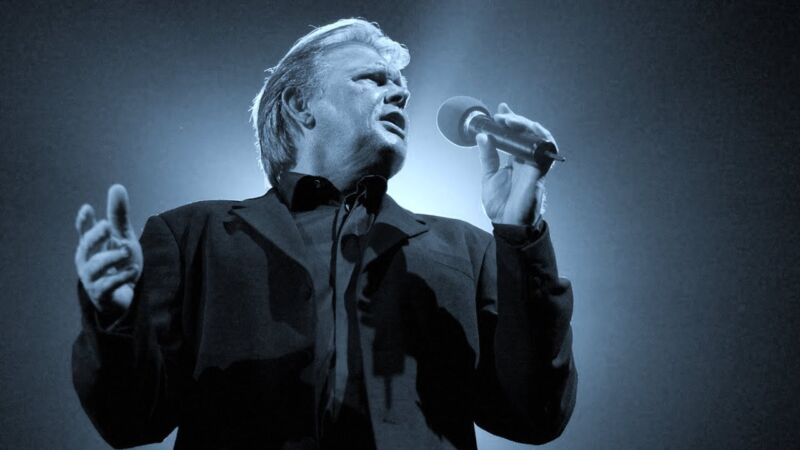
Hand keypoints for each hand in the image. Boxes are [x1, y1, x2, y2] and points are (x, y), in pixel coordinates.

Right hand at [74, 184, 142, 316]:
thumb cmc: (120, 264)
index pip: (84, 232)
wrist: (124, 298)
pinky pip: (108, 285)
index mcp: (91, 247)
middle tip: (107, 226)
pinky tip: (133, 270)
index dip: (84, 221)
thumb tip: (116, 186)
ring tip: (126, 250)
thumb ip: (119, 216)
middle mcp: (87, 261)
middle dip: (95, 236)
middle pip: (86, 247)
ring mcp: (93, 279)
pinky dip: (120, 277)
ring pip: (95, 267)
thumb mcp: (122, 238)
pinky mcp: (102, 294)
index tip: (87, 209)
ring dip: (111, 257)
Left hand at [478, 103, 555, 224]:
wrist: (507, 224)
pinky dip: (539, 138)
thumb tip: (482, 136)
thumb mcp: (488, 176)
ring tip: (510, 120)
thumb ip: (487, 156)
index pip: (516, 135)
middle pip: (528, 133)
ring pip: (539, 137)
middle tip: (502, 116)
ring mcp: (535, 164)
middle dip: (516, 120)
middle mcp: (527, 160)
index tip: (502, 108)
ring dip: (526, 125)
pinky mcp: (540, 171)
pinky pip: (545, 150)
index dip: (512, 120)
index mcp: (515, 161)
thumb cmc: (500, 206)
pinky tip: (527, 130)